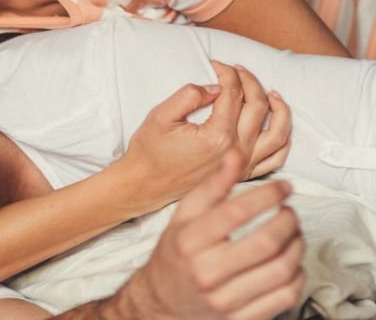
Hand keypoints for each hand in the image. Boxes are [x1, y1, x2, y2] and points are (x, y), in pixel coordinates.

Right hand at [103, 153, 304, 319]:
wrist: (160, 302)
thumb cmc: (176, 254)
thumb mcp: (184, 216)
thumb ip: (212, 185)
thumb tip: (234, 153)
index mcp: (190, 241)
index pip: (236, 212)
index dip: (268, 195)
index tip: (284, 187)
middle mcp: (206, 271)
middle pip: (266, 242)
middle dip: (288, 221)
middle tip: (289, 211)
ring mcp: (225, 299)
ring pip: (280, 270)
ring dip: (297, 246)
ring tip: (293, 234)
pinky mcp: (241, 319)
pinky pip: (284, 296)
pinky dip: (296, 275)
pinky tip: (290, 262)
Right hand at [121, 61, 290, 205]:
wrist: (144, 184)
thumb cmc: (150, 151)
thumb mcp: (161, 116)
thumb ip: (189, 95)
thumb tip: (215, 87)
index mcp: (217, 135)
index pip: (233, 93)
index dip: (227, 73)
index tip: (217, 64)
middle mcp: (235, 151)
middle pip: (257, 106)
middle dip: (249, 81)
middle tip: (236, 70)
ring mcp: (243, 165)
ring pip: (277, 132)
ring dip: (278, 108)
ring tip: (270, 93)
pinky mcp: (243, 175)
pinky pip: (276, 158)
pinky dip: (283, 140)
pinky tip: (278, 125)